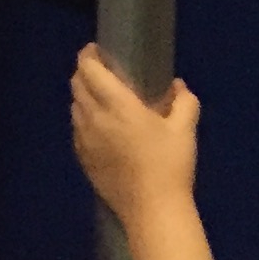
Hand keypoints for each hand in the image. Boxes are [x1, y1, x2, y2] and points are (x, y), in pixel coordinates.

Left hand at [72, 43, 199, 228]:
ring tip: (99, 98)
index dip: (88, 55)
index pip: (89, 70)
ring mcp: (84, 139)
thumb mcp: (184, 130)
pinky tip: (98, 127)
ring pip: (74, 106)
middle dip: (84, 72)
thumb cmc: (170, 165)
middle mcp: (94, 117)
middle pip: (76, 84)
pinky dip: (83, 119)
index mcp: (117, 105)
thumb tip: (178, 86)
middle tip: (99, 71)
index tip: (95, 50)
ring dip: (82, 96)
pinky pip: (76, 129)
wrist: (152, 209)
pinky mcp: (82, 158)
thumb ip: (184, 102)